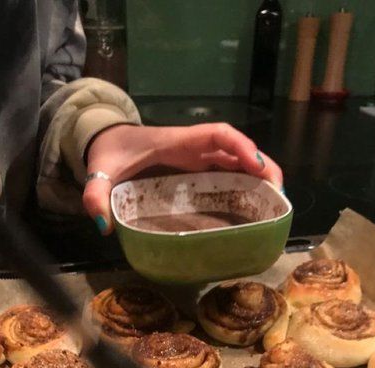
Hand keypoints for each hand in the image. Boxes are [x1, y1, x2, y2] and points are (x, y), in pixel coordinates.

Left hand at [83, 123, 282, 234]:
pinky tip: (252, 206)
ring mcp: (196, 157)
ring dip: (257, 177)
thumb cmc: (108, 153)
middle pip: (237, 149)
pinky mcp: (195, 169)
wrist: (105, 140)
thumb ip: (96, 195)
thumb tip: (104, 225)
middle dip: (261, 166)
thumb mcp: (99, 172)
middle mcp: (192, 147)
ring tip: (274, 203)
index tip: (257, 166)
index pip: (217, 135)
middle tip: (278, 194)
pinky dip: (243, 185)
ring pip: (235, 161)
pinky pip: (225, 173)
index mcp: (176, 142)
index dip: (241, 147)